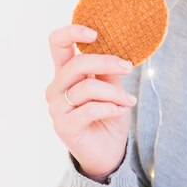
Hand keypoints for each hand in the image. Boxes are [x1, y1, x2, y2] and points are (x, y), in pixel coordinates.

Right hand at [45, 24, 137, 181]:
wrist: (108, 154)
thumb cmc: (109, 119)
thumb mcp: (113, 91)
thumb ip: (108, 73)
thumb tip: (116, 53)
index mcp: (65, 75)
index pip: (57, 44)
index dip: (72, 32)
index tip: (95, 33)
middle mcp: (56, 89)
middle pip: (76, 63)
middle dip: (106, 62)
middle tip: (128, 67)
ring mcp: (57, 108)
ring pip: (87, 88)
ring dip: (115, 92)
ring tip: (130, 101)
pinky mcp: (64, 126)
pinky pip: (90, 109)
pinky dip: (111, 108)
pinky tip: (121, 111)